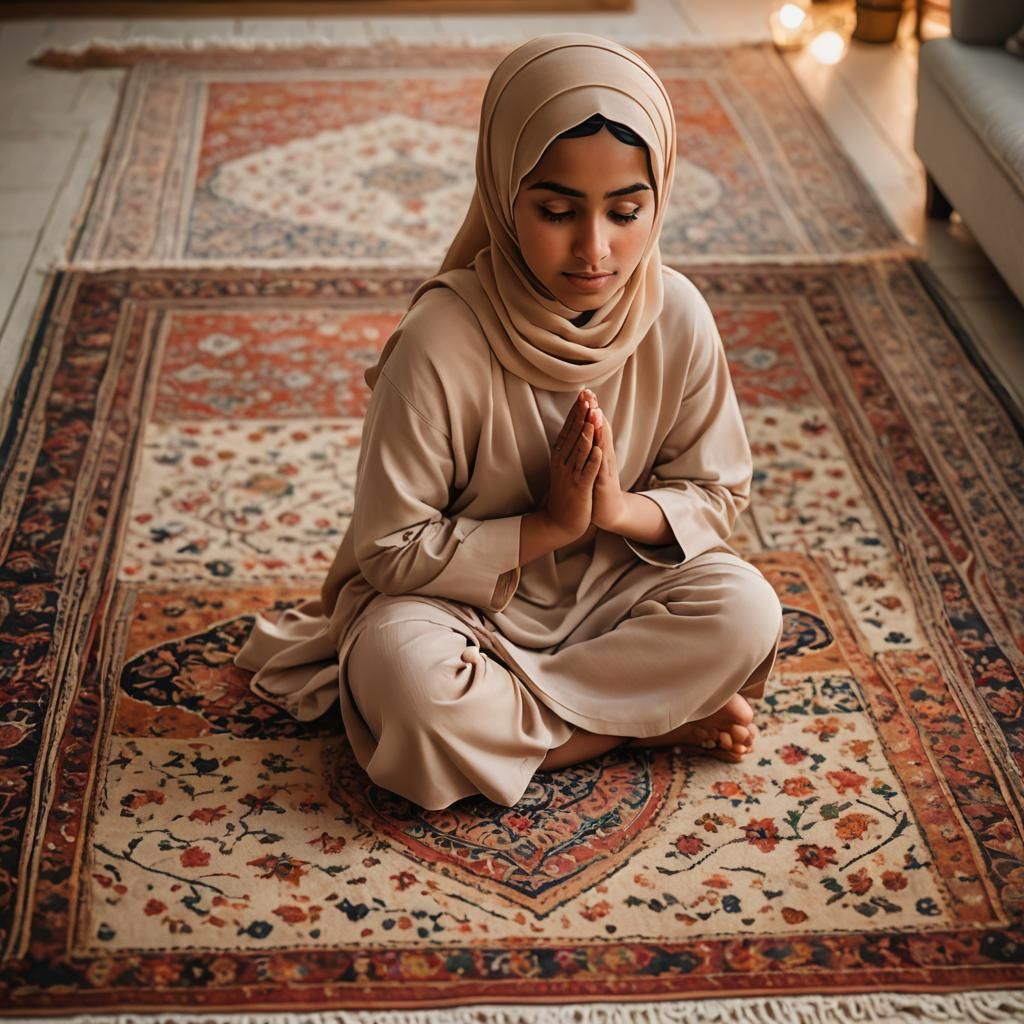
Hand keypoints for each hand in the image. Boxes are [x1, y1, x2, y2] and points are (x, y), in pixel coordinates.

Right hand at [541, 391, 601, 542]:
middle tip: (587, 397)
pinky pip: (586, 472)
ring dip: (586, 432)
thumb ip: (569, 448)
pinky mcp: (579, 488)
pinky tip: (598, 448)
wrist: (559, 521)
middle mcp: (563, 462)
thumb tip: (573, 427)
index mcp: (559, 456)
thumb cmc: (565, 493)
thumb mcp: (563, 467)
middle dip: (581, 415)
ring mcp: (570, 475)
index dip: (576, 412)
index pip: (568, 429)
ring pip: (580, 450)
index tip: (583, 394)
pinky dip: (592, 460)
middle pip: (573, 435)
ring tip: (593, 415)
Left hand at [583, 389, 626, 531]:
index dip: (590, 410)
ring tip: (596, 413)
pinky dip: (601, 458)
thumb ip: (592, 444)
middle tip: (590, 394)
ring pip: (603, 446)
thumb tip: (587, 426)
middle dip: (595, 412)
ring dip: (600, 430)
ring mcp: (606, 469)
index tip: (584, 391)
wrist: (609, 511)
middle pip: (601, 431)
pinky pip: (602, 469)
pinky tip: (599, 448)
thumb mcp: (593, 462)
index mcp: (599, 451)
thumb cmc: (599, 486)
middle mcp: (605, 456)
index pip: (595, 426)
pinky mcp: (604, 484)